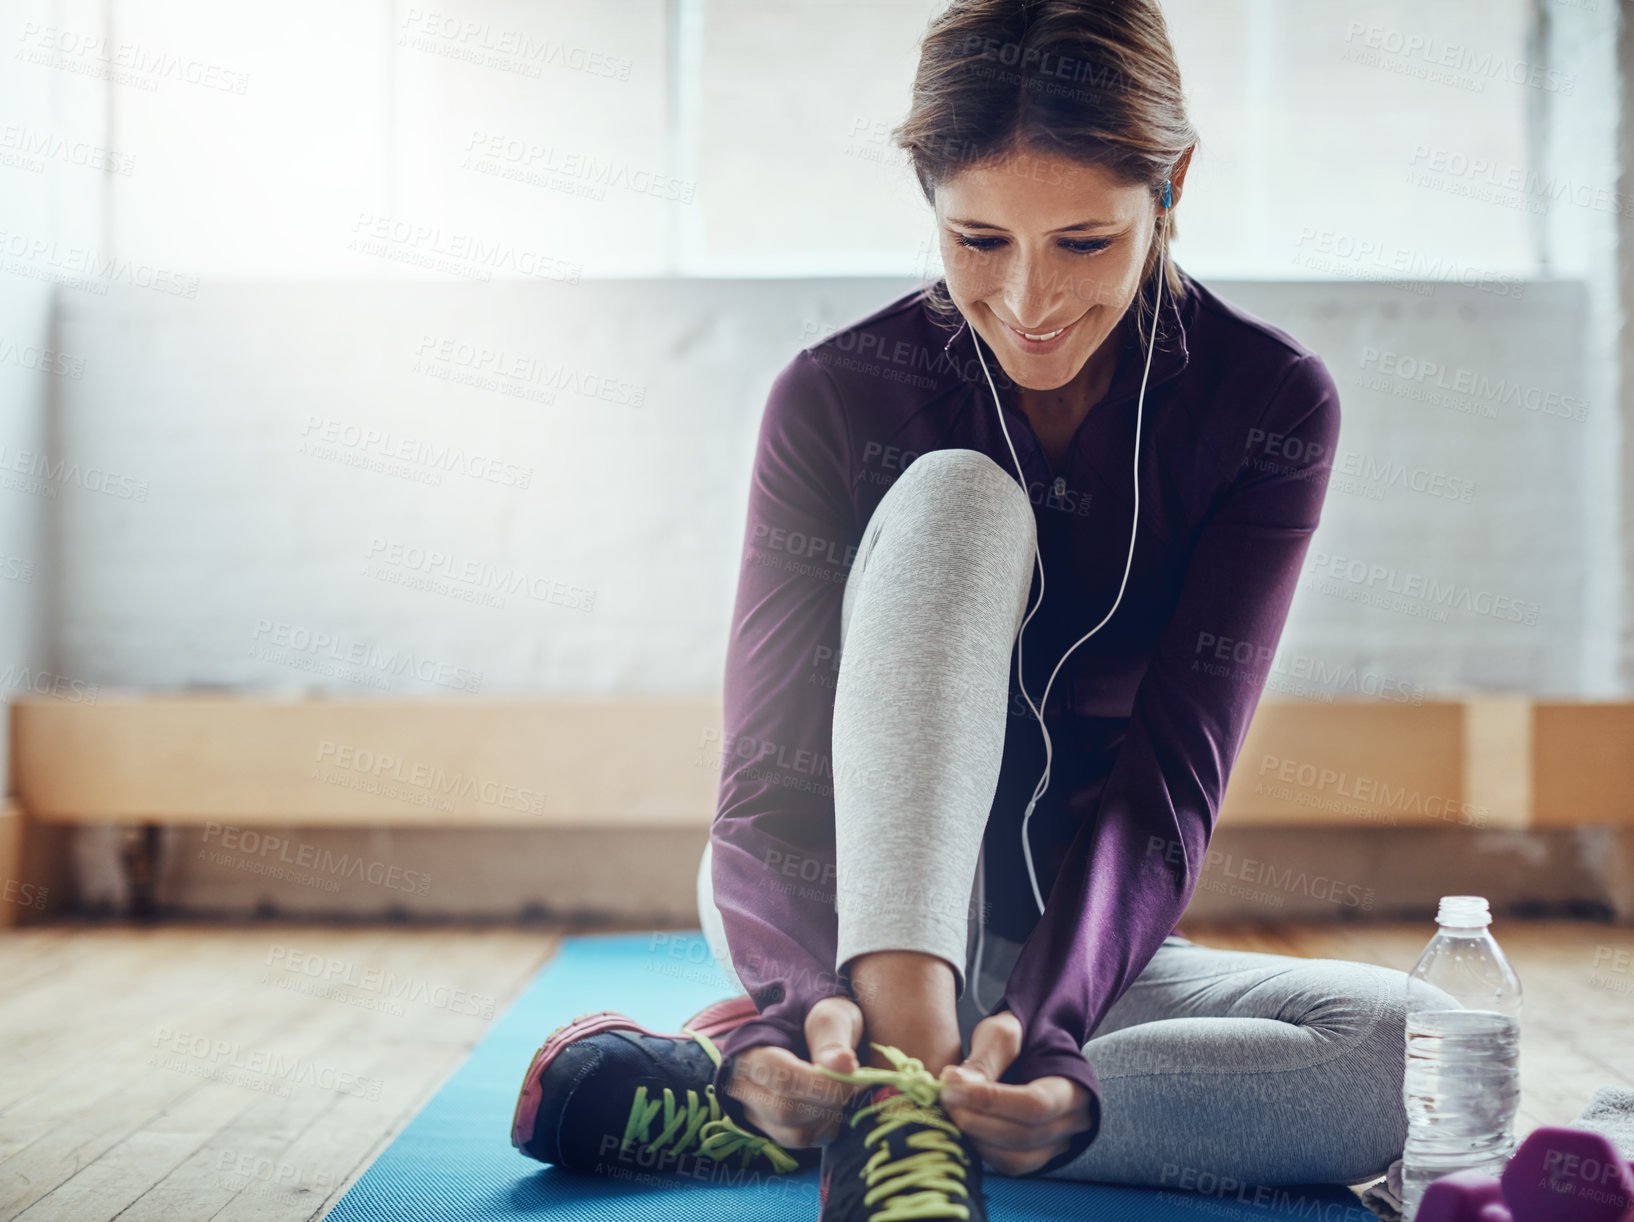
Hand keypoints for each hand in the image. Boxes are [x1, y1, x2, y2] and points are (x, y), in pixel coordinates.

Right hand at [723, 995, 864, 1147]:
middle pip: (785, 1110)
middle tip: (854, 1078)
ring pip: (795, 1134)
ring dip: (831, 1114)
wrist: (813, 1030)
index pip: (781, 1077)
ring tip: (843, 1087)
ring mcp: (758, 1113)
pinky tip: (834, 1101)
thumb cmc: (818, 1018)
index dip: (820, 1083)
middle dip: (829, 1099)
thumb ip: (833, 1040)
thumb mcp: (828, 1014)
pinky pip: (806, 1141)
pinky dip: (828, 1125)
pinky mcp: (776, 1131)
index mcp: (747, 1050)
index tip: (853, 1070)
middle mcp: (743, 1086)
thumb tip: (844, 1064)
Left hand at [937, 1011, 1094, 1176]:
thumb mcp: (1005, 1033)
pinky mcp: (1038, 1156)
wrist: (1035, 1049)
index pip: (1035, 1104)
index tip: (951, 1087)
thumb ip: (983, 1059)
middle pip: (1024, 1135)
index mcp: (1074, 1083)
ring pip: (1016, 1158)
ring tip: (952, 1110)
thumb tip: (955, 1083)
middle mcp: (1074, 1120)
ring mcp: (1059, 1143)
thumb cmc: (1023, 1037)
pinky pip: (1010, 1165)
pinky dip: (982, 1149)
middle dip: (975, 1119)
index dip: (990, 1101)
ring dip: (975, 1138)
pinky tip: (965, 1125)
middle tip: (944, 1098)